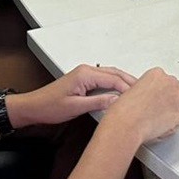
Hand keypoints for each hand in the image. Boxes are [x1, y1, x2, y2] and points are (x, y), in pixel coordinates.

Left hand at [10, 64, 135, 126]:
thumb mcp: (75, 107)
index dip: (128, 88)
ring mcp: (85, 74)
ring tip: (137, 91)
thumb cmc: (49, 106)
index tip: (139, 96)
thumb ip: (98, 103)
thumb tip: (116, 101)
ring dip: (123, 81)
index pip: (113, 79)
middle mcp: (86, 70)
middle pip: (114, 73)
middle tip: (144, 91)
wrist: (34, 106)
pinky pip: (104, 79)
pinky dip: (115, 83)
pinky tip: (120, 92)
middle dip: (130, 81)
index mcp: (85, 74)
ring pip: (110, 75)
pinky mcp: (83, 79)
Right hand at [101, 67, 178, 145]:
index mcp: (157, 74)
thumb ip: (149, 89)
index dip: (164, 92)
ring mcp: (177, 99)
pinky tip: (160, 127)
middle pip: (178, 91)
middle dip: (171, 100)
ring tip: (159, 119)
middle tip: (159, 109)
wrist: (127, 122)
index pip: (169, 81)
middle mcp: (169, 83)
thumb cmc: (126, 109)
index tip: (158, 99)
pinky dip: (172, 125)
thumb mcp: (135, 88)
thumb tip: (154, 95)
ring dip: (173, 112)